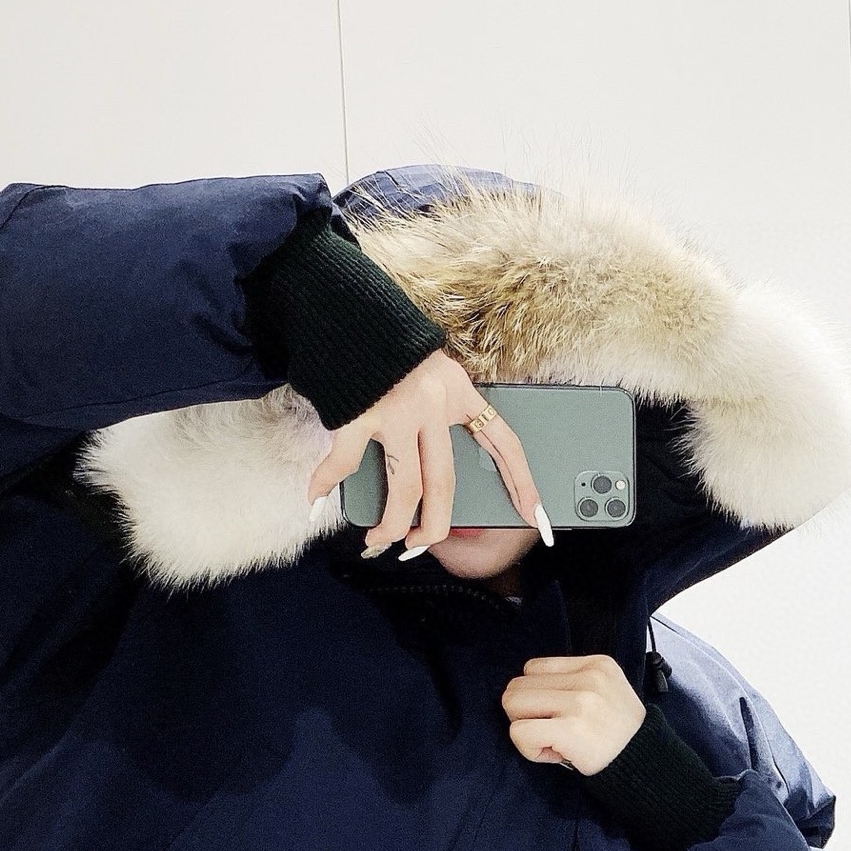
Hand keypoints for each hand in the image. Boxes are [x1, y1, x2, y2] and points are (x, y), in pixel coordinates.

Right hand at [305, 351, 548, 554]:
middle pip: (444, 485)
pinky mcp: (358, 413)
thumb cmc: (391, 345)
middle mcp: (434, 406)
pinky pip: (345, 462)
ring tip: (379, 539)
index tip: (535, 517)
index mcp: (460, 393)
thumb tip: (431, 472)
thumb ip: (442, 413)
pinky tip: (316, 499)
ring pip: (404, 488)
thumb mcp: (436, 373)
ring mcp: (396, 411)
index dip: (522, 482)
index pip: (504, 443)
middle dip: (433, 528)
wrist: (350, 305)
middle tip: (418, 544)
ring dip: (391, 523)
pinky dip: (326, 483)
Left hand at [501, 655, 646, 773]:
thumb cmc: (617, 733)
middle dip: (525, 713)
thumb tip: (523, 691)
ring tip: (553, 741)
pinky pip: (519, 732)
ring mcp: (581, 703)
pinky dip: (529, 749)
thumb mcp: (605, 691)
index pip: (532, 669)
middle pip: (517, 686)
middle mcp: (588, 678)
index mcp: (595, 664)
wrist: (645, 763)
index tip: (559, 716)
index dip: (537, 695)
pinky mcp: (571, 729)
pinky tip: (555, 754)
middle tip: (551, 731)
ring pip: (512, 704)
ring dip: (525, 729)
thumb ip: (570, 682)